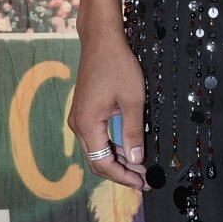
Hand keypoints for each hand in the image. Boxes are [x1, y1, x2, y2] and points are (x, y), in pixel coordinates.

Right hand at [69, 26, 146, 189]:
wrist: (101, 39)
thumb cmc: (117, 65)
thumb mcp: (132, 100)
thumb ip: (132, 132)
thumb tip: (135, 159)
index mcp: (87, 125)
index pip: (102, 164)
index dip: (122, 177)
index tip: (142, 182)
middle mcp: (78, 125)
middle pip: (97, 160)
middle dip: (121, 171)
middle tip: (144, 177)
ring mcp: (80, 117)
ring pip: (97, 149)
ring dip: (118, 158)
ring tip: (140, 163)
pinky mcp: (85, 110)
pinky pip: (97, 135)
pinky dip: (113, 143)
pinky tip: (129, 145)